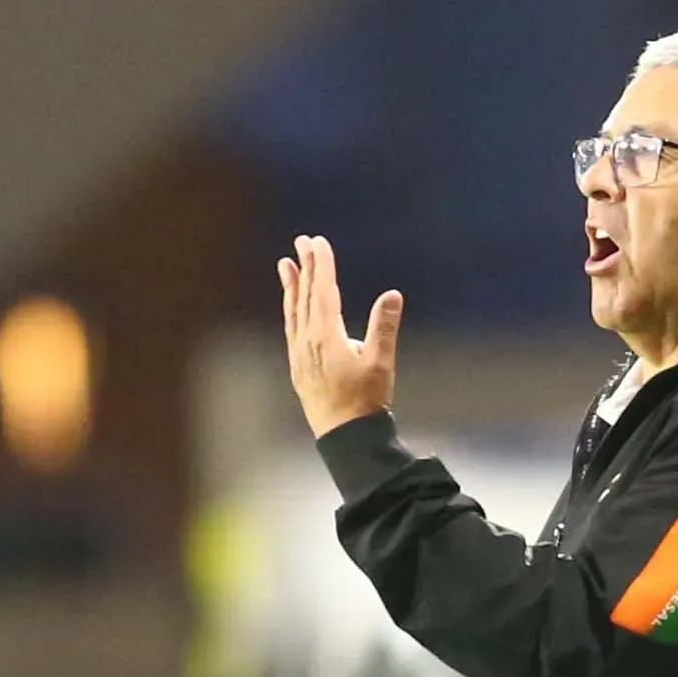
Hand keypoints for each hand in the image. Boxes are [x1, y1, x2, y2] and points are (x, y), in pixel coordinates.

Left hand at [278, 235, 400, 437]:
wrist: (344, 435)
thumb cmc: (365, 400)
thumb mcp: (380, 363)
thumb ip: (383, 327)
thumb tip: (392, 295)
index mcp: (327, 335)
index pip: (323, 290)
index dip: (321, 264)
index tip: (318, 242)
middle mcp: (307, 340)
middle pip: (306, 295)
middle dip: (306, 266)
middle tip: (302, 241)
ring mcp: (299, 353)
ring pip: (293, 311)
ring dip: (291, 286)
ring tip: (285, 265)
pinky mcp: (298, 366)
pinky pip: (291, 328)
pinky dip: (290, 310)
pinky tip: (291, 306)